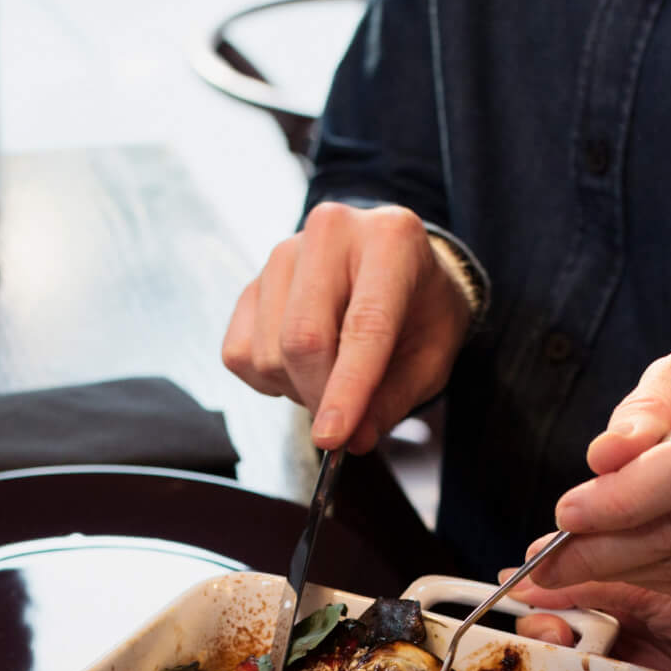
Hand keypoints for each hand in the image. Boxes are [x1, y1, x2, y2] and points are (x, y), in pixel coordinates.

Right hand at [222, 201, 473, 452]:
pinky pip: (239, 354)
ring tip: (329, 376)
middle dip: (317, 396)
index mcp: (390, 240)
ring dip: (296, 388)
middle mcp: (331, 231)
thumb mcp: (431, 358)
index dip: (346, 389)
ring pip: (268, 352)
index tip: (333, 438)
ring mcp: (282, 253)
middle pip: (302, 338)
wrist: (395, 273)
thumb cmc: (419, 313)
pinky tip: (298, 367)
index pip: (363, 325)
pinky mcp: (251, 283)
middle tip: (340, 422)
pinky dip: (268, 380)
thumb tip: (353, 439)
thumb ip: (395, 400)